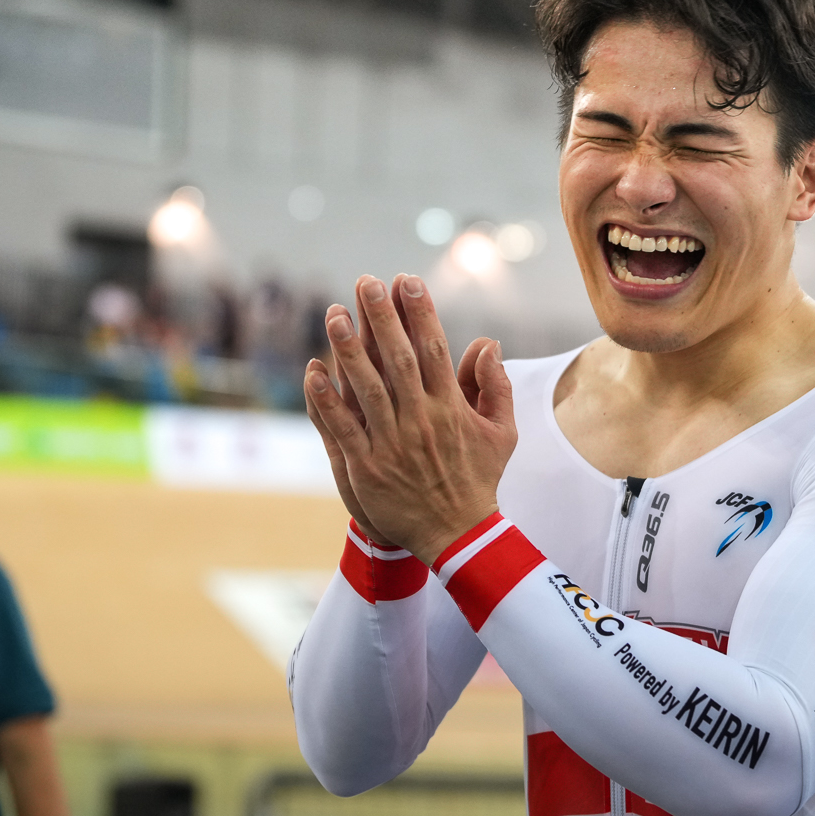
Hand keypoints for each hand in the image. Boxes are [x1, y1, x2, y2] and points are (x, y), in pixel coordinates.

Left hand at [304, 273, 515, 563]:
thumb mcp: (502, 433)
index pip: (434, 350)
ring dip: (349, 350)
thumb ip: (496, 386)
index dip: (420, 313)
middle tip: (366, 282)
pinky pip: (342, 427)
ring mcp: (391, 443)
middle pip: (397, 360)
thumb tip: (488, 343)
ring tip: (335, 314)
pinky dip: (327, 399)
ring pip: (366, 388)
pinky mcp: (367, 466)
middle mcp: (421, 420)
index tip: (407, 281)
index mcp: (451, 408)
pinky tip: (313, 371)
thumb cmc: (478, 479)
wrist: (457, 534)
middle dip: (381, 318)